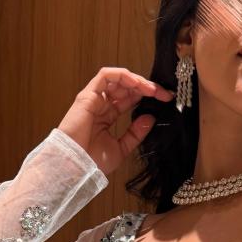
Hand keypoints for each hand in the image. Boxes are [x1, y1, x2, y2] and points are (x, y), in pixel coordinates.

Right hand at [58, 66, 174, 176]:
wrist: (76, 166)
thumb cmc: (93, 161)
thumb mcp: (122, 148)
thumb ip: (136, 133)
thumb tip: (150, 118)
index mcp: (108, 117)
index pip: (130, 99)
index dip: (147, 96)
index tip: (164, 100)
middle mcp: (101, 105)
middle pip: (126, 87)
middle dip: (146, 87)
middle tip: (163, 94)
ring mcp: (94, 99)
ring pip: (118, 79)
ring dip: (137, 80)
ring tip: (152, 89)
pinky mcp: (88, 95)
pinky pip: (105, 76)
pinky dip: (123, 75)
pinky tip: (136, 84)